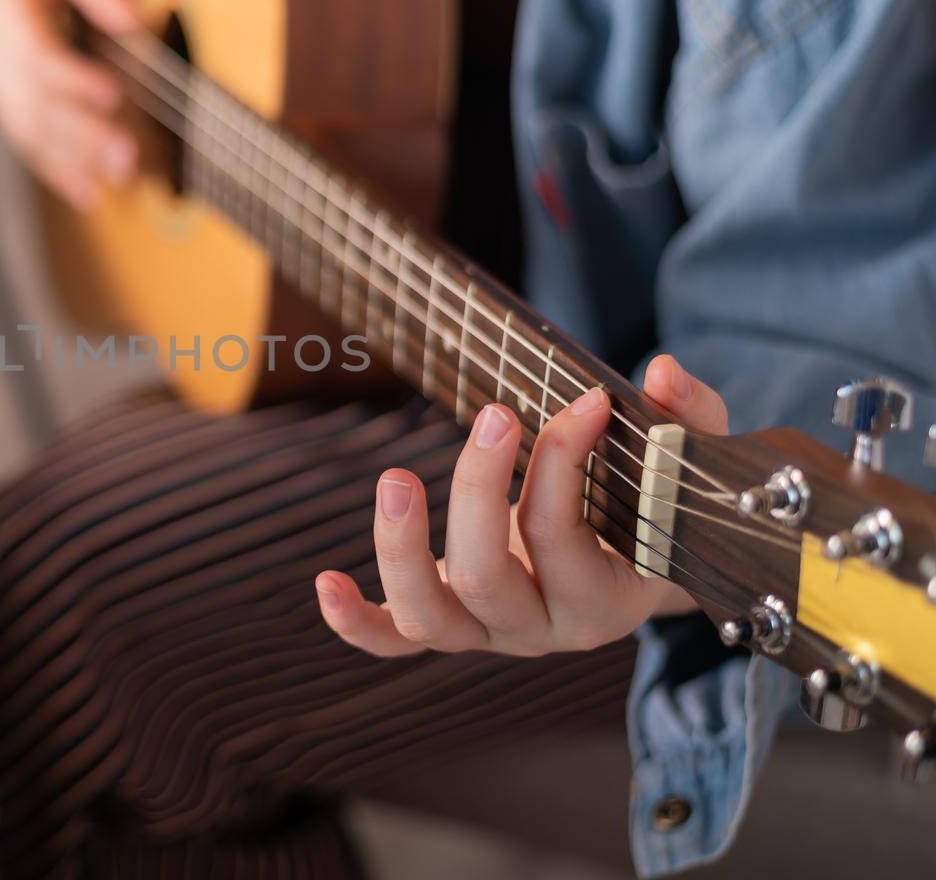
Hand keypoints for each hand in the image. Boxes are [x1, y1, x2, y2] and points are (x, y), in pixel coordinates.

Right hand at [0, 0, 139, 209]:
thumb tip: (131, 16)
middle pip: (35, 102)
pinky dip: (58, 170)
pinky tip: (89, 194)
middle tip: (127, 158)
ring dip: (73, 161)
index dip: (72, 78)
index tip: (112, 95)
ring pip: (30, 129)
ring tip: (118, 182)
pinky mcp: (6, 103)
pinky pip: (28, 142)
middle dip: (81, 135)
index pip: (35, 52)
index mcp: (4, 10)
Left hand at [316, 355, 726, 656]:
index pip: (566, 536)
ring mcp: (487, 634)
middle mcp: (541, 630)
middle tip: (495, 413)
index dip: (565, 462)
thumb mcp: (684, 471)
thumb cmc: (655, 514)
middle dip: (480, 489)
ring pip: (429, 617)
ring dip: (402, 550)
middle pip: (490, 575)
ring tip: (395, 479)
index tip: (584, 400)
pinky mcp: (447, 627)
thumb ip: (688, 424)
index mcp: (606, 603)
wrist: (635, 577)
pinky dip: (355, 623)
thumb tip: (661, 372)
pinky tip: (325, 583)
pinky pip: (393, 641)